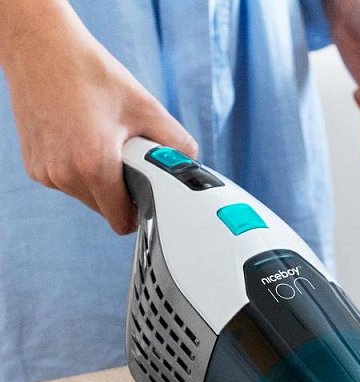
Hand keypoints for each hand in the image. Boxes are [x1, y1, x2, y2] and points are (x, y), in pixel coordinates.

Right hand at [1, 2, 196, 233]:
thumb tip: (191, 165)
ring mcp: (46, 173)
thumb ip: (176, 143)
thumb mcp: (145, 107)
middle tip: (126, 158)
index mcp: (94, 166)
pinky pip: (68, 184)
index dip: (140, 211)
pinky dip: (78, 171)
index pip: (123, 222)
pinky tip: (80, 140)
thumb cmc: (89, 73)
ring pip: (87, 199)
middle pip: (106, 211)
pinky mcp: (34, 168)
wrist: (40, 46)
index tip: (149, 196)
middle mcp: (66, 175)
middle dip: (122, 192)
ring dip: (100, 182)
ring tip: (101, 143)